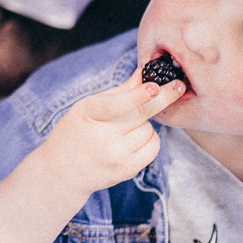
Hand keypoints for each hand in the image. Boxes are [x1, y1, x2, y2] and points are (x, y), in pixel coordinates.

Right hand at [42, 70, 184, 198]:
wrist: (63, 171)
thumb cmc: (77, 131)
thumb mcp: (89, 107)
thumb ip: (120, 91)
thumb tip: (145, 71)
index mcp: (88, 114)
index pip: (115, 105)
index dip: (136, 96)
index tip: (154, 86)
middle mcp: (101, 137)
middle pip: (140, 115)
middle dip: (162, 98)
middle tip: (179, 85)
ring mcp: (115, 156)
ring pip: (148, 129)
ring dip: (145, 124)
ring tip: (125, 129)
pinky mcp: (126, 170)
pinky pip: (153, 147)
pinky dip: (150, 139)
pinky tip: (135, 139)